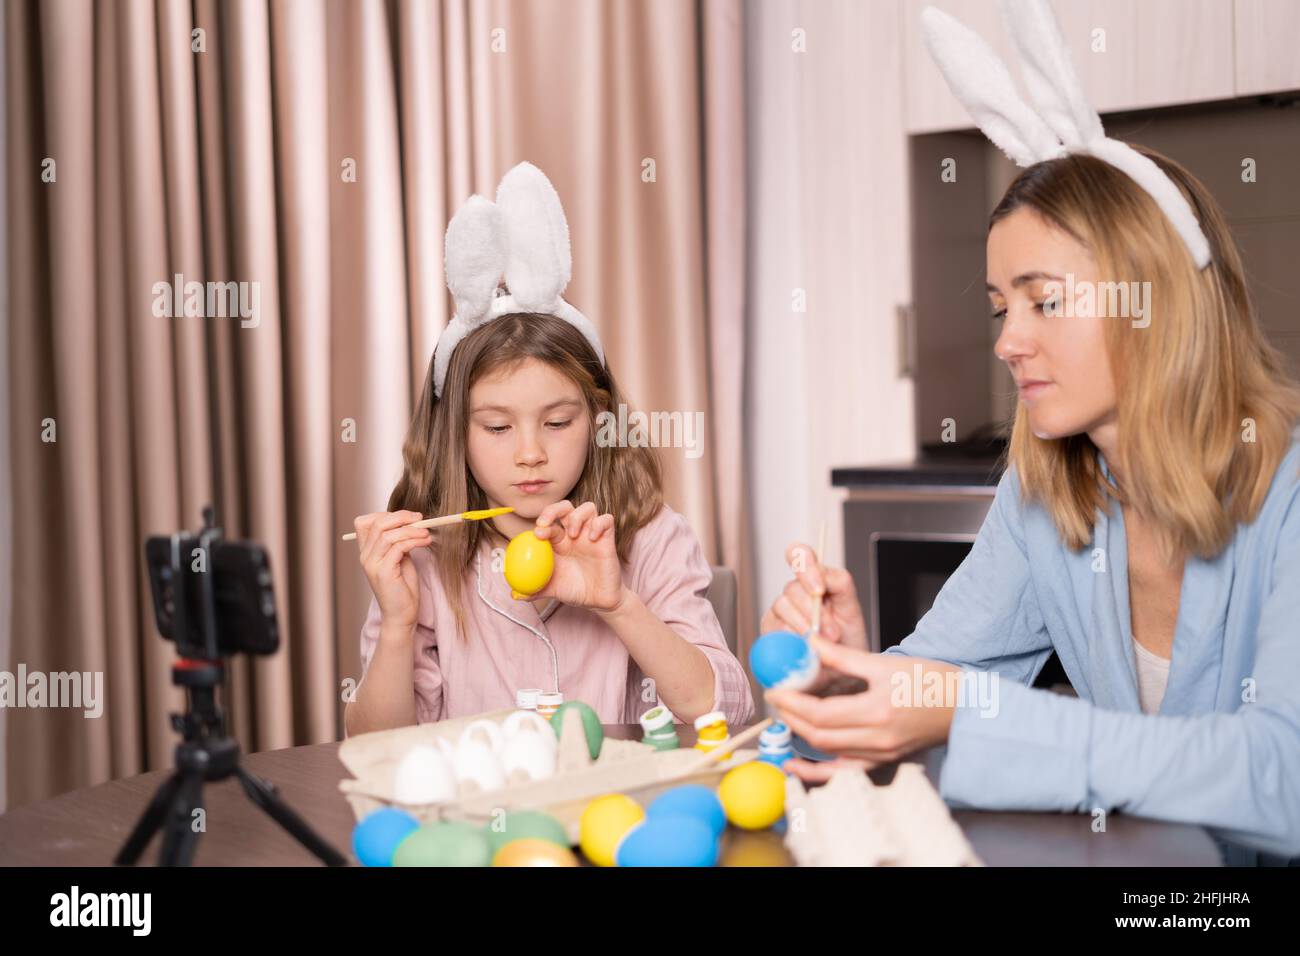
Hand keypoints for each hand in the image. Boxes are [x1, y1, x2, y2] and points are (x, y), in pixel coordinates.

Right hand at [353, 510, 430, 630]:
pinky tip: (425, 541)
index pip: (364, 522)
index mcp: (366, 552)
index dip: (385, 514)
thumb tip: (411, 522)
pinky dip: (414, 540)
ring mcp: (372, 564)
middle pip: (377, 524)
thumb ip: (399, 541)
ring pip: (388, 534)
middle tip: (420, 519)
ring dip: (411, 530)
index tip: (408, 517)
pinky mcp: (383, 572)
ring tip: (426, 533)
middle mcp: (365, 556)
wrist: (402, 614)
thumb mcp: (400, 558)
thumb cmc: (403, 587)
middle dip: (401, 517)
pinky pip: (398, 547)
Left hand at [530, 500, 624, 611]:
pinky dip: (599, 524)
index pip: (548, 522)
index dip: (541, 523)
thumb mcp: (551, 590)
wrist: (598, 600)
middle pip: (564, 507)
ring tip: (573, 534)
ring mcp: (591, 533)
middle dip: (553, 510)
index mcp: (558, 541)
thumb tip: (515, 594)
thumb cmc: (574, 591)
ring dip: (577, 516)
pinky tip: (593, 539)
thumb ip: (534, 590)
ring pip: (587, 508)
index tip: (537, 533)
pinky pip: (606, 520)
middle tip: (546, 523)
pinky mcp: (607, 538)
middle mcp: (574, 533)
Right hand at [759, 542, 867, 648]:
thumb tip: (820, 584)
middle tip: (833, 633)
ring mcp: (779, 610)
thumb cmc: (846, 639)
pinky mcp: (769, 629)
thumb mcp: (852, 608)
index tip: (819, 589)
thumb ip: (839, 585)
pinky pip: (776, 628)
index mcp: (815, 578)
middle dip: (815, 612)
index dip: (805, 566)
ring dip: (805, 626)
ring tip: (823, 644)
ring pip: (783, 606)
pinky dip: (793, 639)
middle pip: (794, 588)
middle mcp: (794, 591)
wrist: (839, 670)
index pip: (799, 554)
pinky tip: (806, 648)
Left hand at [766, 636, 960, 777]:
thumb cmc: (932, 681)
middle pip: (819, 735)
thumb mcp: (884, 663)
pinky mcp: (883, 761)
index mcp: (877, 711)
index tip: (776, 688)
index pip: (821, 714)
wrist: (966, 706)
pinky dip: (818, 771)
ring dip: (802, 735)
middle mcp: (877, 739)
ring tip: (786, 716)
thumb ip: (843, 656)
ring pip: (828, 752)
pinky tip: (796, 765)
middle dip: (791, 717)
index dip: (792, 703)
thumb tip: (810, 643)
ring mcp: (881, 754)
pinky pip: (844, 771)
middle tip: (776, 698)